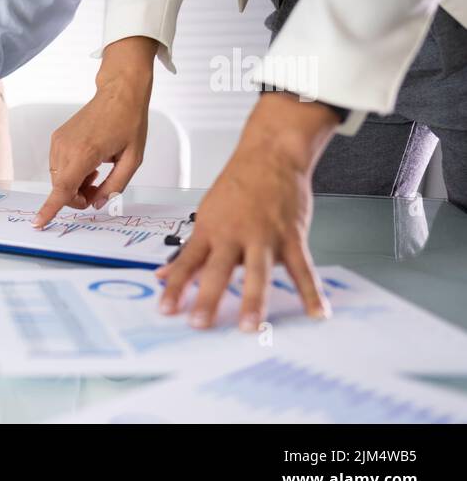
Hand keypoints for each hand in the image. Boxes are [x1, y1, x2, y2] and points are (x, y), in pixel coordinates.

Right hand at [34, 36, 157, 228]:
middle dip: (78, 197)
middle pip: (61, 188)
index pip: (63, 188)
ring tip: (97, 173)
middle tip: (100, 189)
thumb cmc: (129, 122)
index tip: (38, 223)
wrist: (119, 93)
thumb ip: (116, 186)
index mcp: (86, 153)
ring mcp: (59, 142)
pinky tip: (89, 164)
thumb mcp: (133, 159)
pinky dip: (71, 173)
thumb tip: (99, 203)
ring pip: (58, 179)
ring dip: (75, 185)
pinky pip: (58, 167)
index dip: (50, 208)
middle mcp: (66, 147)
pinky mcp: (57, 138)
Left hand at [156, 93, 339, 329]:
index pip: (187, 263)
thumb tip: (163, 275)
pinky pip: (302, 269)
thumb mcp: (206, 215)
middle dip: (207, 298)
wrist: (271, 154)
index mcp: (209, 231)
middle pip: (217, 271)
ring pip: (257, 273)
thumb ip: (189, 250)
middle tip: (200, 323)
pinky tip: (317, 312)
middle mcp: (234, 235)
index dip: (174, 287)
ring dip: (252, 301)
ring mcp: (264, 237)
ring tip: (249, 326)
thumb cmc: (238, 186)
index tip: (165, 309)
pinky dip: (311, 292)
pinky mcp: (291, 237)